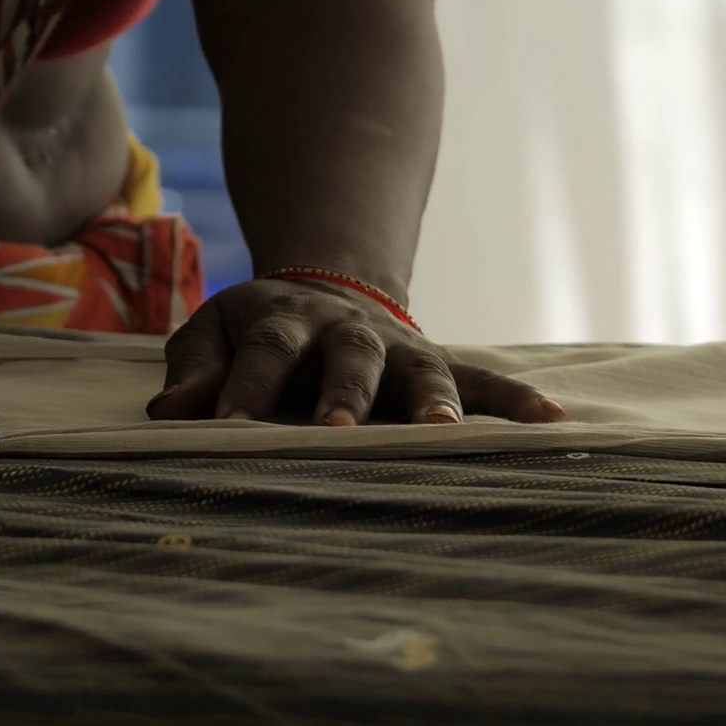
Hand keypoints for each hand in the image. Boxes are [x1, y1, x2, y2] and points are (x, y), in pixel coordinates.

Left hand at [147, 279, 567, 426]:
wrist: (323, 291)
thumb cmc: (257, 333)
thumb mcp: (211, 335)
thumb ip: (194, 371)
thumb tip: (173, 413)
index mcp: (284, 319)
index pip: (263, 351)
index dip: (245, 385)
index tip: (228, 425)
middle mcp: (348, 330)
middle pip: (350, 357)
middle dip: (346, 395)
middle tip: (338, 432)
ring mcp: (400, 347)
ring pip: (423, 369)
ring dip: (435, 401)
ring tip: (444, 434)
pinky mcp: (438, 366)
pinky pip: (484, 380)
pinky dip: (515, 401)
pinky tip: (552, 423)